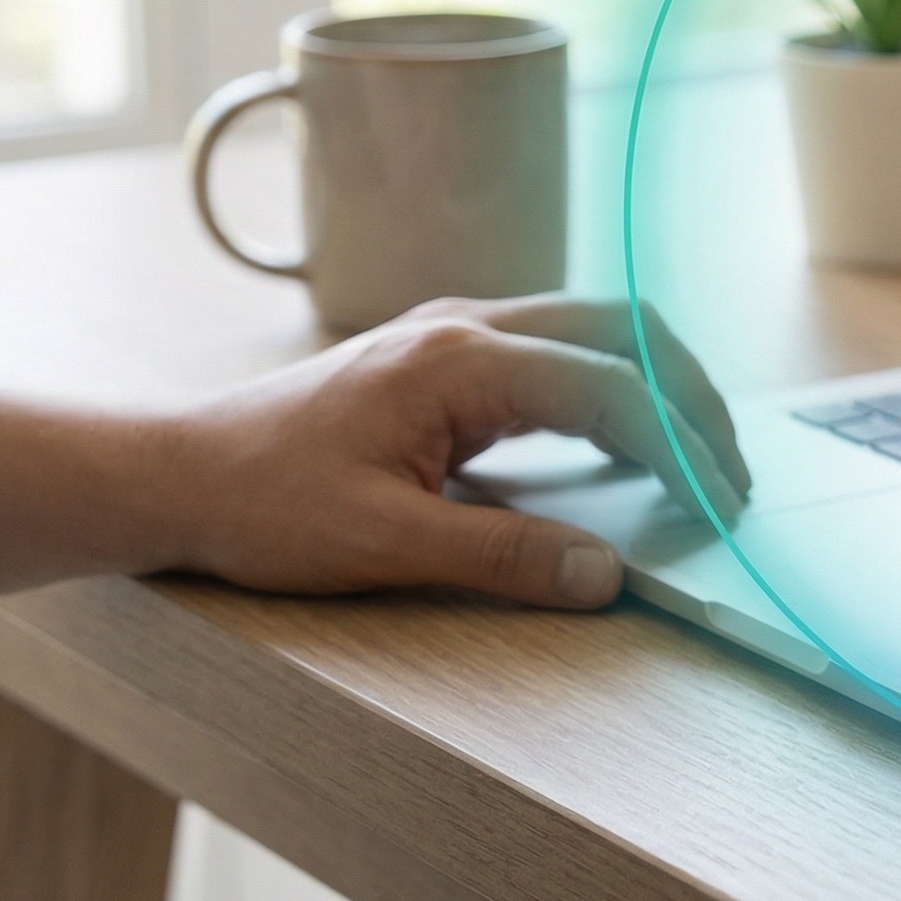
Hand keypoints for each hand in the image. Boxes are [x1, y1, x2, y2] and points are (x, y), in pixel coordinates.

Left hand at [155, 295, 747, 608]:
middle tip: (731, 466)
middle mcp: (464, 325)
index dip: (677, 443)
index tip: (718, 498)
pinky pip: (555, 351)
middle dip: (690, 393)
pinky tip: (621, 443)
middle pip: (621, 329)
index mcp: (459, 359)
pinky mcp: (442, 356)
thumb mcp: (384, 543)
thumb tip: (606, 574)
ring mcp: (452, 332)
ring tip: (696, 454)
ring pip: (592, 329)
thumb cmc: (259, 502)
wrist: (169, 474)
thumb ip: (503, 554)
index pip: (608, 387)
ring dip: (654, 383)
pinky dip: (609, 387)